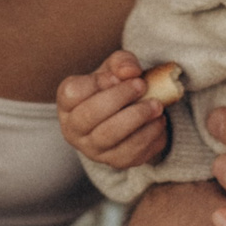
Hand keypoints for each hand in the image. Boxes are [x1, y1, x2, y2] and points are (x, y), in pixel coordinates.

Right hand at [57, 50, 169, 169]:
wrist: (123, 116)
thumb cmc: (113, 89)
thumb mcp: (113, 69)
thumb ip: (120, 62)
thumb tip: (130, 71)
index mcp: (67, 103)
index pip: (72, 93)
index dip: (95, 83)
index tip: (117, 76)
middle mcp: (73, 129)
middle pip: (89, 116)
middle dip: (119, 98)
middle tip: (142, 85)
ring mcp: (92, 149)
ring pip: (110, 136)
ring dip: (137, 118)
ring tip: (157, 105)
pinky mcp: (114, 162)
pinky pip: (130, 152)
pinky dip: (149, 135)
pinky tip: (158, 121)